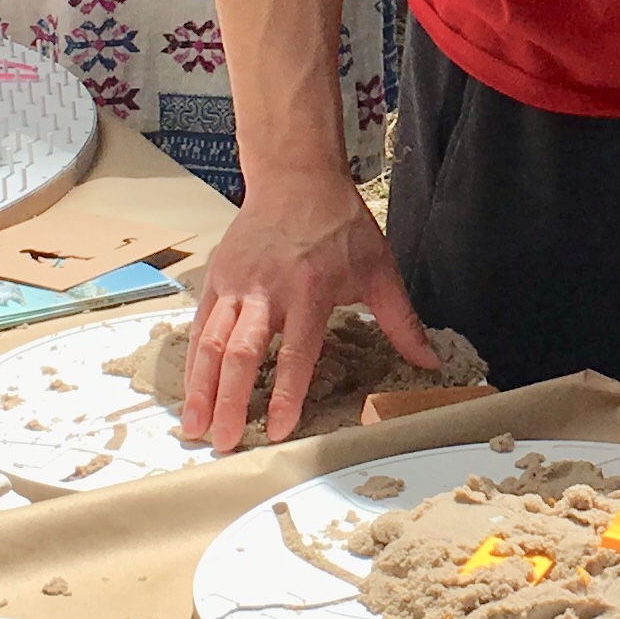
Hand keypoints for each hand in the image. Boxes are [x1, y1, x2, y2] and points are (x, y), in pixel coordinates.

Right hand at [181, 167, 433, 449]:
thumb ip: (401, 321)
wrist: (296, 176)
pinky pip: (200, 326)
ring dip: (202, 388)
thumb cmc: (339, 224)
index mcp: (310, 292)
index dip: (286, 394)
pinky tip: (190, 390)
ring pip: (212, 343)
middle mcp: (267, 291)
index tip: (277, 430)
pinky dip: (192, 362)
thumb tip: (429, 363)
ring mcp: (236, 285)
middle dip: (231, 402)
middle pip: (242, 354)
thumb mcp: (378, 269)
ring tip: (195, 427)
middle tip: (223, 442)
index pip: (295, 353)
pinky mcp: (217, 278)